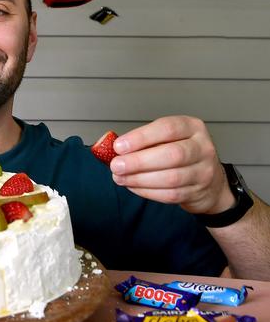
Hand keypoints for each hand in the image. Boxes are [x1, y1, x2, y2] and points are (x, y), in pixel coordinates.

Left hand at [110, 116, 233, 214]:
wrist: (209, 181)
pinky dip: (147, 191)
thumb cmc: (180, 154)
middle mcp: (202, 148)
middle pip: (171, 155)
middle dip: (138, 161)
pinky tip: (133, 186)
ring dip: (139, 179)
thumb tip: (111, 146)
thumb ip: (143, 141)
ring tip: (120, 177)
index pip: (167, 128)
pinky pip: (170, 194)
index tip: (119, 146)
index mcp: (192, 127)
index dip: (141, 137)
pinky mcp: (198, 192)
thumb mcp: (166, 139)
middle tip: (116, 165)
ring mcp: (204, 171)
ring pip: (171, 178)